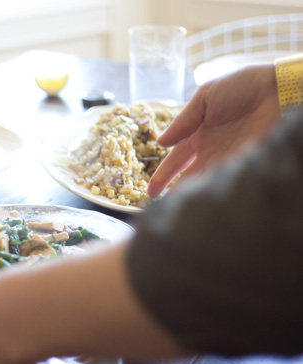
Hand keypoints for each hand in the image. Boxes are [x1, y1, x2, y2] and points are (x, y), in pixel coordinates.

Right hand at [148, 64, 280, 196]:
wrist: (280, 90)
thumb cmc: (244, 87)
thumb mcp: (205, 98)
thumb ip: (183, 121)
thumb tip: (160, 142)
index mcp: (199, 135)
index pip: (176, 160)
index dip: (163, 175)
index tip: (150, 190)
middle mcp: (212, 151)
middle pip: (188, 176)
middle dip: (173, 192)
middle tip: (158, 206)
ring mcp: (229, 160)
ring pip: (205, 182)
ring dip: (191, 195)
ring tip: (175, 209)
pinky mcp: (245, 166)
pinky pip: (225, 182)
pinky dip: (212, 191)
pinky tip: (199, 200)